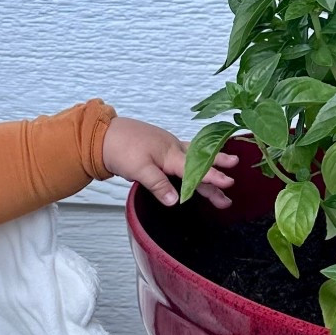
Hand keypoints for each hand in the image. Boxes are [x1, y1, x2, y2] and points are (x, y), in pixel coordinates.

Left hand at [101, 116, 237, 208]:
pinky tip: (198, 172)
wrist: (103, 134)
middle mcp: (173, 149)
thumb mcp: (138, 169)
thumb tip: (175, 200)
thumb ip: (158, 184)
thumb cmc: (120, 148)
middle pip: (200, 164)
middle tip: (232, 185)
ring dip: (209, 170)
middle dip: (216, 176)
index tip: (228, 183)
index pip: (195, 168)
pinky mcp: (162, 150)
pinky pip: (185, 157)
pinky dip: (195, 164)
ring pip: (194, 160)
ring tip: (223, 182)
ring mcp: (168, 148)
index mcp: (170, 154)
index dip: (212, 177)